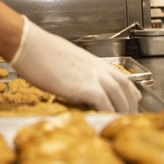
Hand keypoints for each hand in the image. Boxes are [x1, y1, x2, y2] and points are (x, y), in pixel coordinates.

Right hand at [9, 16, 139, 112]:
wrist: (30, 45)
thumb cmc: (38, 50)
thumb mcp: (62, 58)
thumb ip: (72, 69)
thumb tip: (69, 77)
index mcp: (90, 60)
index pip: (117, 73)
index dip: (129, 87)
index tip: (134, 96)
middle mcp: (94, 67)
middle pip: (123, 84)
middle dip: (130, 100)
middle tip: (132, 113)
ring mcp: (91, 75)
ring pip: (119, 93)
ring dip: (123, 108)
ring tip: (124, 119)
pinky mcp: (83, 85)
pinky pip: (104, 101)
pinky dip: (109, 111)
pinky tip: (107, 118)